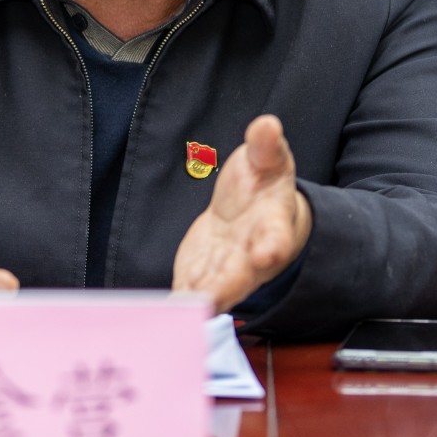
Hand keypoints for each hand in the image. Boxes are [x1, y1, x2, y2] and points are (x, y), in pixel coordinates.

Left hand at [171, 114, 312, 313]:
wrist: (252, 213)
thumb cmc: (264, 185)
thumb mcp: (268, 159)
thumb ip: (266, 146)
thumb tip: (267, 124)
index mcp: (272, 225)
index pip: (276, 236)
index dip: (272, 244)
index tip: (266, 252)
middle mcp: (251, 257)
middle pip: (241, 275)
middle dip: (226, 287)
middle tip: (210, 298)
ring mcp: (225, 271)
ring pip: (212, 290)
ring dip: (196, 301)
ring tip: (179, 310)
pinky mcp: (200, 276)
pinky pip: (188, 291)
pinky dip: (177, 303)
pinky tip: (160, 312)